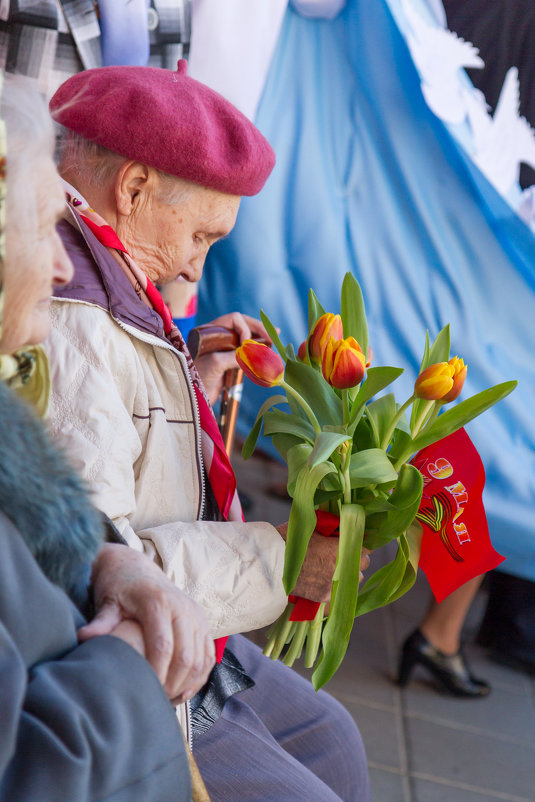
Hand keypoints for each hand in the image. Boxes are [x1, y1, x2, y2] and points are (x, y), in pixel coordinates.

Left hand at [78, 544, 214, 701]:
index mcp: (158, 602)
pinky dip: (199, 676)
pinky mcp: (202, 621)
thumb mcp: (108, 602)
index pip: (163, 646)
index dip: (155, 673)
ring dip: (187, 684)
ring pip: (201, 658)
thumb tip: (84, 638)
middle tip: (155, 701)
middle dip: (172, 684)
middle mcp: (182, 607)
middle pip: (186, 656)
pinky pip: (208, 655)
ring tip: (167, 699)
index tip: (143, 692)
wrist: (137, 568)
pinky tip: (183, 690)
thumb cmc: (119, 588)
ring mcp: (196, 614)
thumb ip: (101, 622)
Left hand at [194, 312, 270, 403]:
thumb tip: (254, 353)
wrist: (194, 400)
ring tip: (273, 342)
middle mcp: (217, 337)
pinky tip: (267, 352)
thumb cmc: (198, 378)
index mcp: (209, 331)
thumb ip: (234, 355)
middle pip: (242, 325)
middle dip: (258, 330)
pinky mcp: (228, 361)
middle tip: (274, 334)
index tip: (248, 345)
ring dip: (259, 339)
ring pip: (245, 338)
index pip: (234, 319)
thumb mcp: (216, 363)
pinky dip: (256, 351)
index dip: (245, 329)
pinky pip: (245, 351)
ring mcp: (223, 349)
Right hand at [276, 523, 370, 600]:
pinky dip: (335, 586)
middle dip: (356, 557)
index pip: (366, 547)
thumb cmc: (288, 540)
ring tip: (334, 567)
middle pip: (363, 564)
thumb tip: (342, 524)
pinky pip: (339, 591)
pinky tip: (324, 579)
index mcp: (341, 548)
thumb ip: (331, 527)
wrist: (270, 565)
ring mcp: (334, 584)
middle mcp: (342, 567)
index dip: (361, 543)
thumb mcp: (311, 526)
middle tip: (344, 553)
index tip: (355, 541)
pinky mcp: (324, 597)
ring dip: (348, 572)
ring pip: (353, 579)